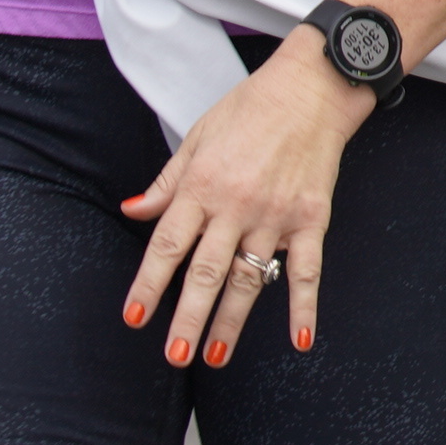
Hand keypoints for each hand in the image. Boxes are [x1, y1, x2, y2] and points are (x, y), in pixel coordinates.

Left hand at [122, 40, 367, 366]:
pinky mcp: (311, 218)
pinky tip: (299, 338)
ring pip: (250, 278)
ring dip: (232, 321)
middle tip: (174, 356)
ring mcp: (276, 215)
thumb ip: (166, 183)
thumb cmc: (250, 109)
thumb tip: (133, 211)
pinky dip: (303, 306)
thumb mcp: (196, 138)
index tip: (136, 317)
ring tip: (215, 355)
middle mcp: (235, 206)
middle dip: (188, 317)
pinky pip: (307, 270)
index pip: (168, 245)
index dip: (149, 284)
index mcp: (201, 186)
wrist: (312, 88)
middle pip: (207, 272)